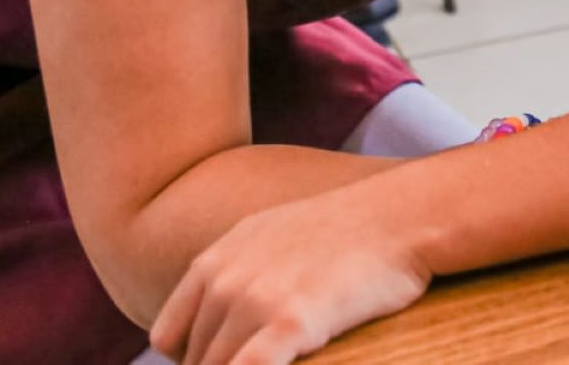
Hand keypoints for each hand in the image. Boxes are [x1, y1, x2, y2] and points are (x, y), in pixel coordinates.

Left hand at [149, 194, 429, 364]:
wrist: (398, 217)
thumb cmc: (344, 232)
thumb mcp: (269, 237)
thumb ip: (234, 273)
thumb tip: (222, 316)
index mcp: (215, 261)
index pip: (170, 337)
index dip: (194, 361)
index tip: (228, 360)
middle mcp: (226, 280)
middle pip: (199, 360)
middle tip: (263, 357)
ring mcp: (255, 300)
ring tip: (281, 359)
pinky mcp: (290, 322)